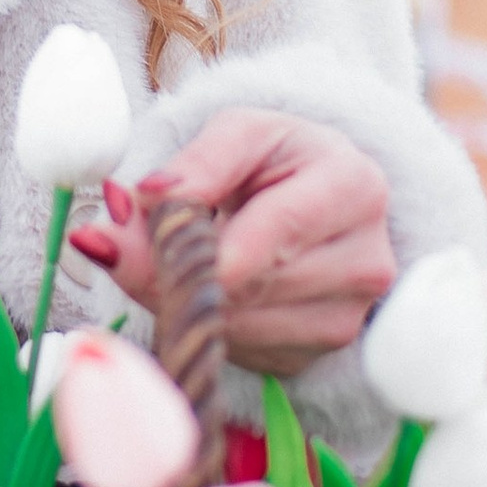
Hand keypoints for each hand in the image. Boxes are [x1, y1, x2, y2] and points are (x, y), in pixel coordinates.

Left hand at [68, 108, 395, 378]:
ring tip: (167, 261)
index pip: (275, 229)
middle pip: (250, 285)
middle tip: (119, 247)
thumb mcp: (240, 135)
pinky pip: (246, 351)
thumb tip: (139, 198)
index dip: (202, 245)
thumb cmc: (277, 161)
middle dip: (174, 270)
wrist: (318, 202)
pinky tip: (205, 292)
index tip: (135, 242)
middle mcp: (367, 260)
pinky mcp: (324, 351)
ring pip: (241, 326)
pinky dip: (209, 325)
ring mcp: (350, 314)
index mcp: (354, 186)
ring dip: (184, 300)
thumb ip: (195, 162)